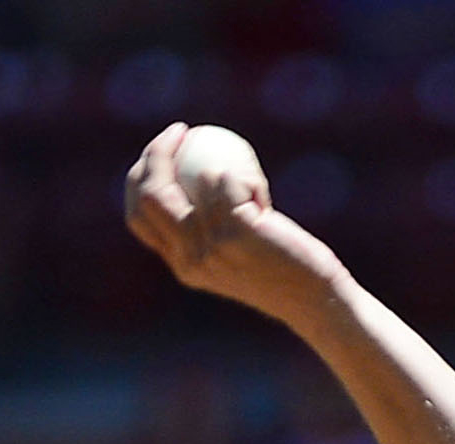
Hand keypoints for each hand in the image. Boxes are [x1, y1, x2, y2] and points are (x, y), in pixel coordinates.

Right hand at [123, 122, 348, 329]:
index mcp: (182, 266)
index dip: (138, 179)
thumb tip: (194, 179)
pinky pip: (226, 181)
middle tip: (178, 132)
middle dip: (156, 155)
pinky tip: (261, 192)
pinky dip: (243, 175)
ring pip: (193, 182)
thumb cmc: (283, 272)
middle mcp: (190, 260)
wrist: (316, 301)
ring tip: (247, 183)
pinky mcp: (238, 232)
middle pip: (150, 196)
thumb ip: (212, 229)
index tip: (159, 153)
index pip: (139, 216)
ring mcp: (212, 247)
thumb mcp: (237, 255)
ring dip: (220, 167)